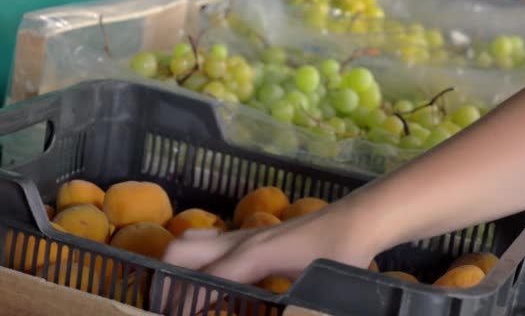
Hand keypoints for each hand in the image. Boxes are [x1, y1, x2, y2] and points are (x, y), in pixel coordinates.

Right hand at [160, 201, 376, 314]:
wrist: (355, 221)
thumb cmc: (341, 252)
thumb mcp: (319, 288)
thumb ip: (294, 307)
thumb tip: (277, 312)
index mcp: (253, 255)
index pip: (203, 281)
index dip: (184, 306)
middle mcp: (240, 242)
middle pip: (180, 251)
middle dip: (166, 283)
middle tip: (170, 311)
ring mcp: (244, 236)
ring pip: (192, 242)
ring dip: (178, 269)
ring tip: (182, 300)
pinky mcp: (251, 236)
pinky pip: (210, 245)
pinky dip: (197, 264)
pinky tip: (210, 286)